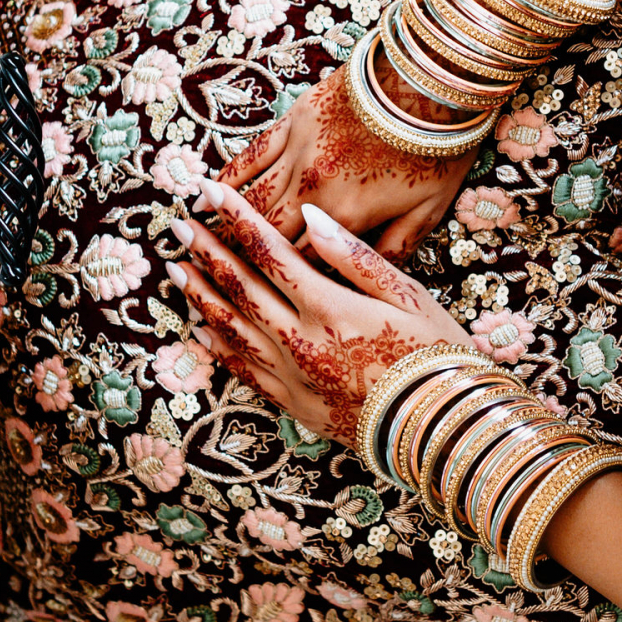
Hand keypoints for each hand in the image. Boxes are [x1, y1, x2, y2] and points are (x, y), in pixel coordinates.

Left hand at [168, 178, 469, 443]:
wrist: (443, 427)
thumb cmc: (435, 353)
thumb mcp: (406, 294)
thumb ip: (353, 256)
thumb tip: (310, 217)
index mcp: (328, 307)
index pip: (269, 253)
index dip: (236, 220)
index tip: (209, 194)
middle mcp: (300, 341)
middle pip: (241, 288)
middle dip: (207, 252)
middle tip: (178, 225)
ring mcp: (292, 376)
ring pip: (232, 329)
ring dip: (202, 296)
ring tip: (177, 271)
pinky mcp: (294, 404)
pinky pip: (245, 372)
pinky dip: (220, 347)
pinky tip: (203, 330)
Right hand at [211, 58, 478, 261]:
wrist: (428, 82)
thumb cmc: (436, 147)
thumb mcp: (428, 211)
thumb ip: (394, 250)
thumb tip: (368, 279)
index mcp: (345, 219)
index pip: (302, 264)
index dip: (278, 283)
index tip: (255, 297)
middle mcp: (312, 192)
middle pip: (265, 235)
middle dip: (237, 259)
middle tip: (210, 276)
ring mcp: (297, 156)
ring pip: (249, 199)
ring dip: (223, 223)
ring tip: (199, 242)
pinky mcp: (291, 124)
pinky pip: (250, 155)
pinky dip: (227, 176)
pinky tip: (207, 192)